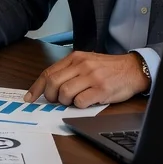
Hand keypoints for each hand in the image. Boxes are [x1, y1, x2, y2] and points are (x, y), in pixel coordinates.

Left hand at [23, 51, 144, 107]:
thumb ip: (69, 71)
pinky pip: (81, 101)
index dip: (37, 87)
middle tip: (57, 101)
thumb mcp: (86, 62)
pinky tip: (85, 102)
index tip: (30, 97)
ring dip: (65, 102)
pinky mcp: (101, 89)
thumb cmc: (108, 68)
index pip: (48, 72)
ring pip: (65, 93)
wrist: (132, 69)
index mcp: (75, 58)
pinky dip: (79, 105)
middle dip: (50, 96)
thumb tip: (49, 86)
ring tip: (74, 101)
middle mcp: (82, 65)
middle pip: (53, 83)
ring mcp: (92, 77)